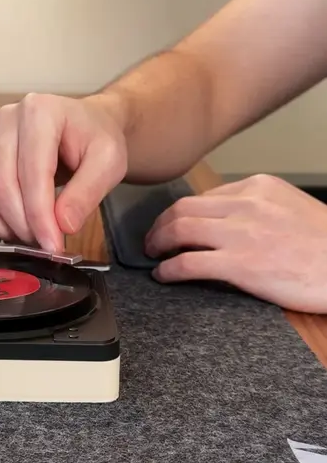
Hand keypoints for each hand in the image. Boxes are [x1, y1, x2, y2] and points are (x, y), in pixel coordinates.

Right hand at [0, 93, 127, 251]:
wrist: (82, 125)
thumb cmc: (94, 139)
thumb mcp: (108, 162)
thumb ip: (88, 192)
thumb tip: (62, 225)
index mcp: (40, 112)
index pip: (32, 173)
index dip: (40, 216)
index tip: (52, 246)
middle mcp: (6, 119)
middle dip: (20, 224)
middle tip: (41, 244)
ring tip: (23, 236)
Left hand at [145, 174, 326, 312]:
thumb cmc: (325, 245)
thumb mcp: (292, 208)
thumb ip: (257, 208)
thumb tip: (223, 220)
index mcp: (259, 187)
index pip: (205, 196)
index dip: (182, 213)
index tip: (173, 225)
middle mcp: (247, 204)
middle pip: (183, 209)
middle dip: (161, 225)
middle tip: (153, 241)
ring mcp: (242, 233)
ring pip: (179, 230)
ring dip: (158, 243)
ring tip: (154, 255)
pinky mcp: (240, 264)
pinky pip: (188, 262)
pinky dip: (168, 269)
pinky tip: (164, 275)